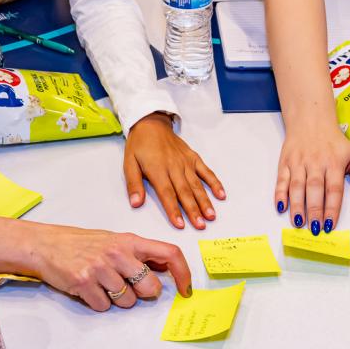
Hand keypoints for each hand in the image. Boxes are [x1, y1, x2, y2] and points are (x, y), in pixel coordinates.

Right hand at [0, 219, 192, 311]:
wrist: (45, 245)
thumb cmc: (82, 243)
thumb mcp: (115, 241)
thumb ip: (139, 254)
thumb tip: (166, 270)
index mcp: (130, 241)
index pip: (169, 253)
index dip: (183, 274)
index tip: (185, 289)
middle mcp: (117, 253)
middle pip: (150, 287)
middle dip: (143, 294)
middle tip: (128, 287)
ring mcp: (100, 268)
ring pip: (127, 301)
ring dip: (118, 300)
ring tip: (103, 284)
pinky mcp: (84, 282)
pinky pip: (104, 306)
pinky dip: (98, 303)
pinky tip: (89, 289)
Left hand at [123, 113, 225, 229]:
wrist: (151, 123)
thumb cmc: (139, 145)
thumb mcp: (129, 164)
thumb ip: (133, 184)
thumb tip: (135, 203)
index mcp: (157, 169)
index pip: (167, 193)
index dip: (174, 210)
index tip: (180, 224)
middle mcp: (174, 166)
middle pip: (185, 192)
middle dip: (193, 210)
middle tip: (200, 225)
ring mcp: (186, 162)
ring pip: (197, 185)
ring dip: (205, 201)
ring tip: (211, 216)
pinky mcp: (194, 158)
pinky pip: (206, 172)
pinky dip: (215, 183)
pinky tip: (221, 195)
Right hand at [275, 126, 349, 233]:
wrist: (311, 118)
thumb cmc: (333, 141)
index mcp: (334, 163)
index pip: (334, 189)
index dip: (332, 208)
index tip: (330, 225)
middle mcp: (316, 163)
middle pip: (315, 190)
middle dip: (314, 211)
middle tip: (315, 229)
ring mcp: (298, 163)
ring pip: (297, 186)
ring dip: (297, 206)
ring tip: (298, 223)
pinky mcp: (285, 162)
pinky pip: (281, 180)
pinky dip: (280, 194)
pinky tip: (281, 207)